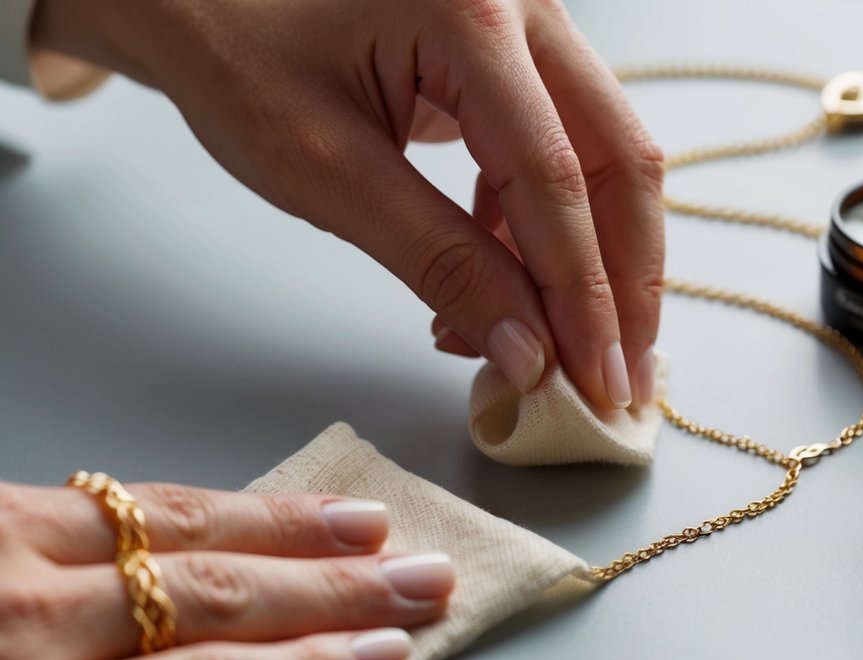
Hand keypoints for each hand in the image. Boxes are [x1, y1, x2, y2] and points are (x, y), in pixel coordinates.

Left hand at [0, 481, 454, 659]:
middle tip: (420, 579)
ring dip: (289, 528)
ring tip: (367, 527)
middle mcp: (24, 634)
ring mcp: (1, 556)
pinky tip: (249, 503)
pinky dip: (198, 498)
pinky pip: (112, 495)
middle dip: (338, 590)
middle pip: (220, 603)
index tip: (386, 657)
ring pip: (179, 529)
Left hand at [31, 0, 664, 409]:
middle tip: (620, 378)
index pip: (554, 180)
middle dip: (623, 284)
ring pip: (607, 159)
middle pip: (619, 162)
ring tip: (569, 350)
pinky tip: (513, 289)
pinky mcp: (521, 57)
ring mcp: (531, 26)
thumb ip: (440, 263)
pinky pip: (567, 152)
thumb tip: (528, 353)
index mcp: (469, 14)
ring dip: (598, 263)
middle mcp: (524, 5)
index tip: (593, 383)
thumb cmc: (241, 59)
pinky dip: (550, 231)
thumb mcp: (330, 173)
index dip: (580, 296)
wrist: (205, 0)